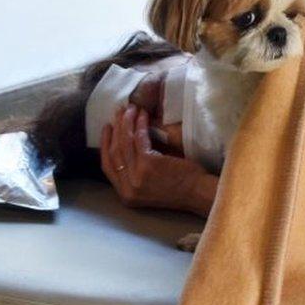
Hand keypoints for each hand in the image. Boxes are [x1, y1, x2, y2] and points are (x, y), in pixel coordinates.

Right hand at [100, 104, 217, 216]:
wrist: (199, 193)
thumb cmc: (181, 186)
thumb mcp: (150, 184)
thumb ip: (136, 171)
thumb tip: (127, 142)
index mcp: (126, 195)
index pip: (107, 167)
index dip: (105, 145)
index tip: (107, 128)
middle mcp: (128, 189)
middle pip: (114, 153)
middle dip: (115, 129)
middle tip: (118, 112)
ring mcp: (137, 177)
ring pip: (125, 144)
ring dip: (127, 123)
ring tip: (130, 109)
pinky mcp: (148, 165)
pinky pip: (140, 140)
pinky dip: (140, 125)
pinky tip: (143, 115)